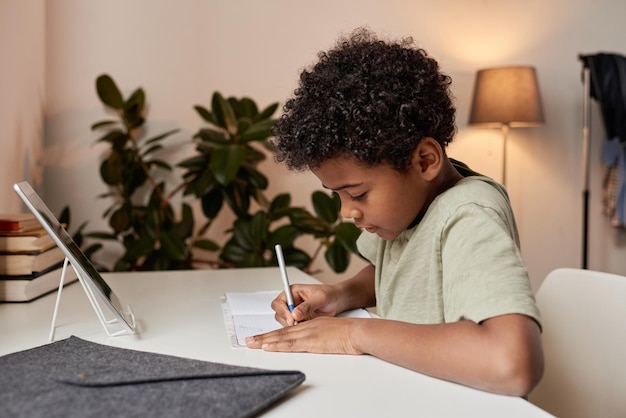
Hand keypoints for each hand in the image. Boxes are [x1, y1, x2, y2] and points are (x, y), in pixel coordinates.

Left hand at [245, 316, 365, 354]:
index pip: (289, 329)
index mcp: (312, 324)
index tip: (264, 338)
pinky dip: (277, 344)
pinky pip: (290, 343)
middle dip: (264, 337)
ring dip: (265, 340)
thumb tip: (319, 341)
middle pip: (281, 331)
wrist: (358, 331)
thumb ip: (322, 335)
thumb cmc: (351, 333)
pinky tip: (268, 346)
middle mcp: (307, 326)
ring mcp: (308, 333)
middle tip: (249, 341)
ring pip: (282, 336)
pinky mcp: (311, 341)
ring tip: (251, 344)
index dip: (274, 334)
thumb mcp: (333, 331)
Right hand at [271, 283, 344, 325]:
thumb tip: (295, 314)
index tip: (292, 319)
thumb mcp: (320, 297)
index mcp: (293, 292)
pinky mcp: (300, 321)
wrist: (339, 301)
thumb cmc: (330, 294)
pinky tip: (308, 327)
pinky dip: (298, 330)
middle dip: (287, 321)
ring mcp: (295, 312)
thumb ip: (307, 306)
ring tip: (306, 323)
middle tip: (298, 324)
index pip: (278, 303)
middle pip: (279, 314)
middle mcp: (292, 302)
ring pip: (285, 323)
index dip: (283, 311)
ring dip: (293, 326)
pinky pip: (294, 328)